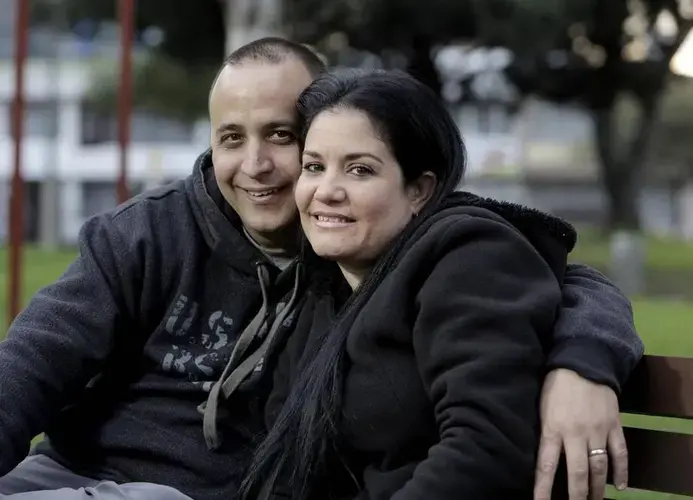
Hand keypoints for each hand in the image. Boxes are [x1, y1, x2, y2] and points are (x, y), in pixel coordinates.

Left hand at [533, 369, 627, 499]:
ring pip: (599, 467)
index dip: (543, 488)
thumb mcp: (541, 406)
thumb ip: (544, 430)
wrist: (583, 361)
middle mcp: (575, 433)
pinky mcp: (614, 425)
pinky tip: (620, 486)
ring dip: (597, 488)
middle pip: (576, 473)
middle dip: (576, 495)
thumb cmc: (556, 384)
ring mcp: (597, 430)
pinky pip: (620, 453)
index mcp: (552, 428)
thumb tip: (539, 454)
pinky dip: (622, 471)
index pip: (545, 465)